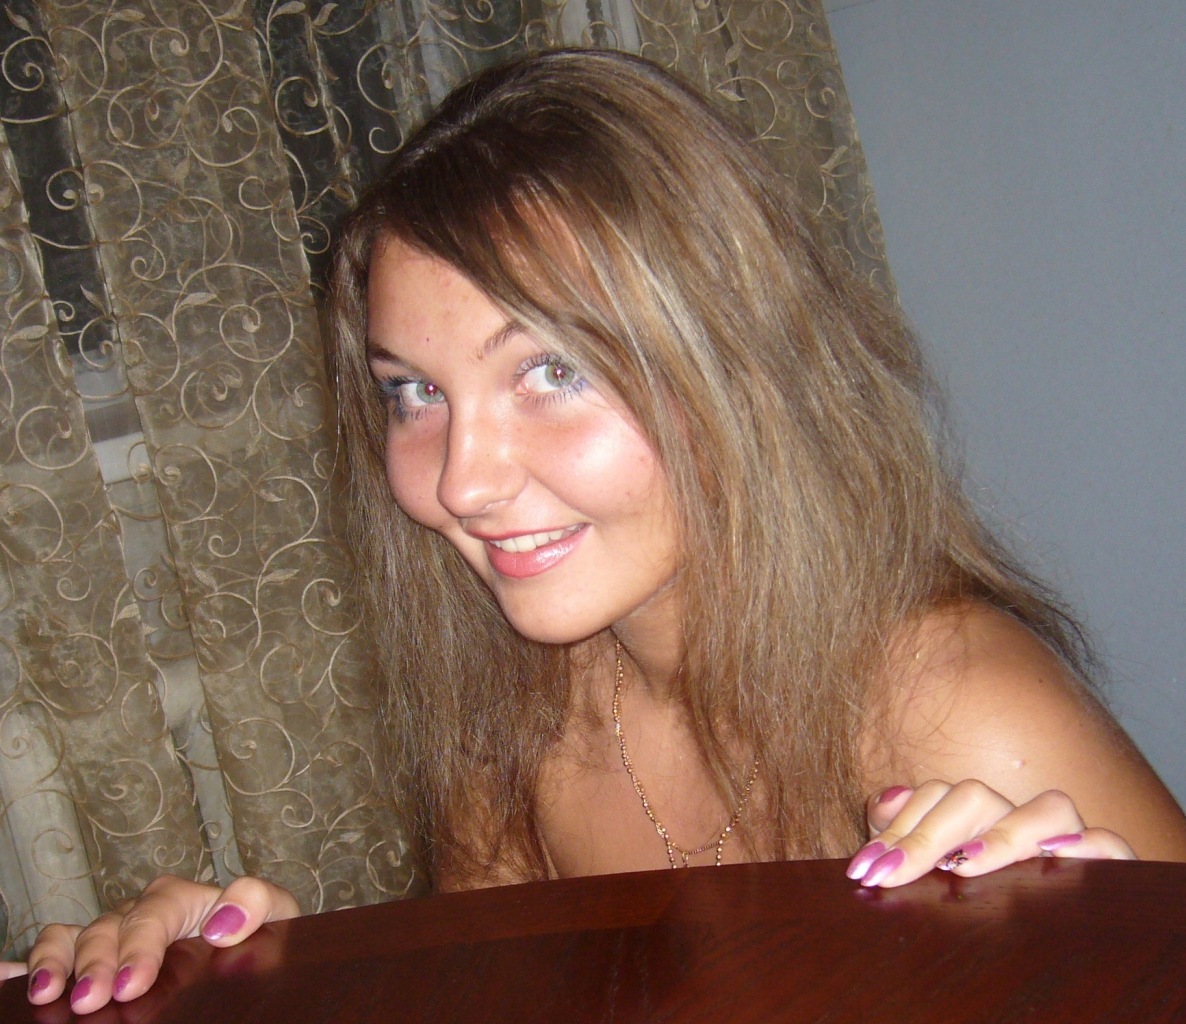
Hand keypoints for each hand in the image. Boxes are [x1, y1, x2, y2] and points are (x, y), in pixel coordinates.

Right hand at [22, 874, 299, 1012]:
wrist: (255, 950)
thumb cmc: (260, 934)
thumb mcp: (276, 915)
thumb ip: (256, 905)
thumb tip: (221, 923)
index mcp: (183, 899)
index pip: (153, 912)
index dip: (139, 945)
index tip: (130, 983)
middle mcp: (141, 914)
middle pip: (107, 927)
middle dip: (93, 962)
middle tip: (88, 1000)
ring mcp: (114, 937)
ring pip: (72, 936)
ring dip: (55, 962)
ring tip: (46, 995)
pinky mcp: (96, 960)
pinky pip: (54, 950)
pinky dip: (26, 964)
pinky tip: (8, 980)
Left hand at [845, 779, 1135, 887]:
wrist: (1041, 951)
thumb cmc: (970, 903)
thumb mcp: (925, 869)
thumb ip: (897, 832)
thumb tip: (887, 802)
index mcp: (974, 817)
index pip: (934, 797)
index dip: (898, 828)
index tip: (867, 867)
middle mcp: (1017, 820)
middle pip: (976, 798)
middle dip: (928, 835)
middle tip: (892, 873)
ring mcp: (1064, 840)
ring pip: (1048, 808)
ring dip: (1004, 834)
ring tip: (964, 864)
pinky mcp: (1106, 867)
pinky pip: (1110, 846)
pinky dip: (1091, 846)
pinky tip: (1057, 860)